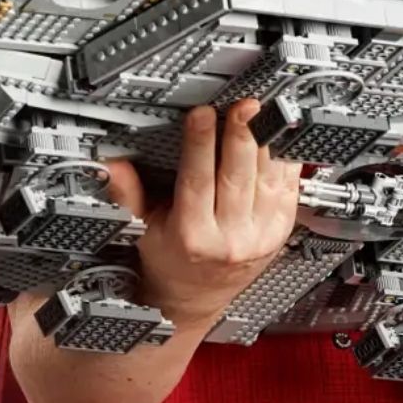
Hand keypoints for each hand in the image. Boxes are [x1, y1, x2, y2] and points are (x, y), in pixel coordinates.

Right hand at [101, 100, 302, 330]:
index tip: (202, 115)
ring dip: (266, 143)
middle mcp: (229, 239)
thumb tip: (114, 167)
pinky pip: (287, 189)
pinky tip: (281, 137)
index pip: (198, 180)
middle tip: (243, 106)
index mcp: (192, 236)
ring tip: (264, 114)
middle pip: (237, 177)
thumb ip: (129, 195)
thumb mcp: (143, 230)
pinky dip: (285, 160)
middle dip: (241, 136)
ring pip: (266, 180)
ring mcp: (259, 237)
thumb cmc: (171, 260)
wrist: (196, 297)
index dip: (200, 144)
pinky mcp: (280, 232)